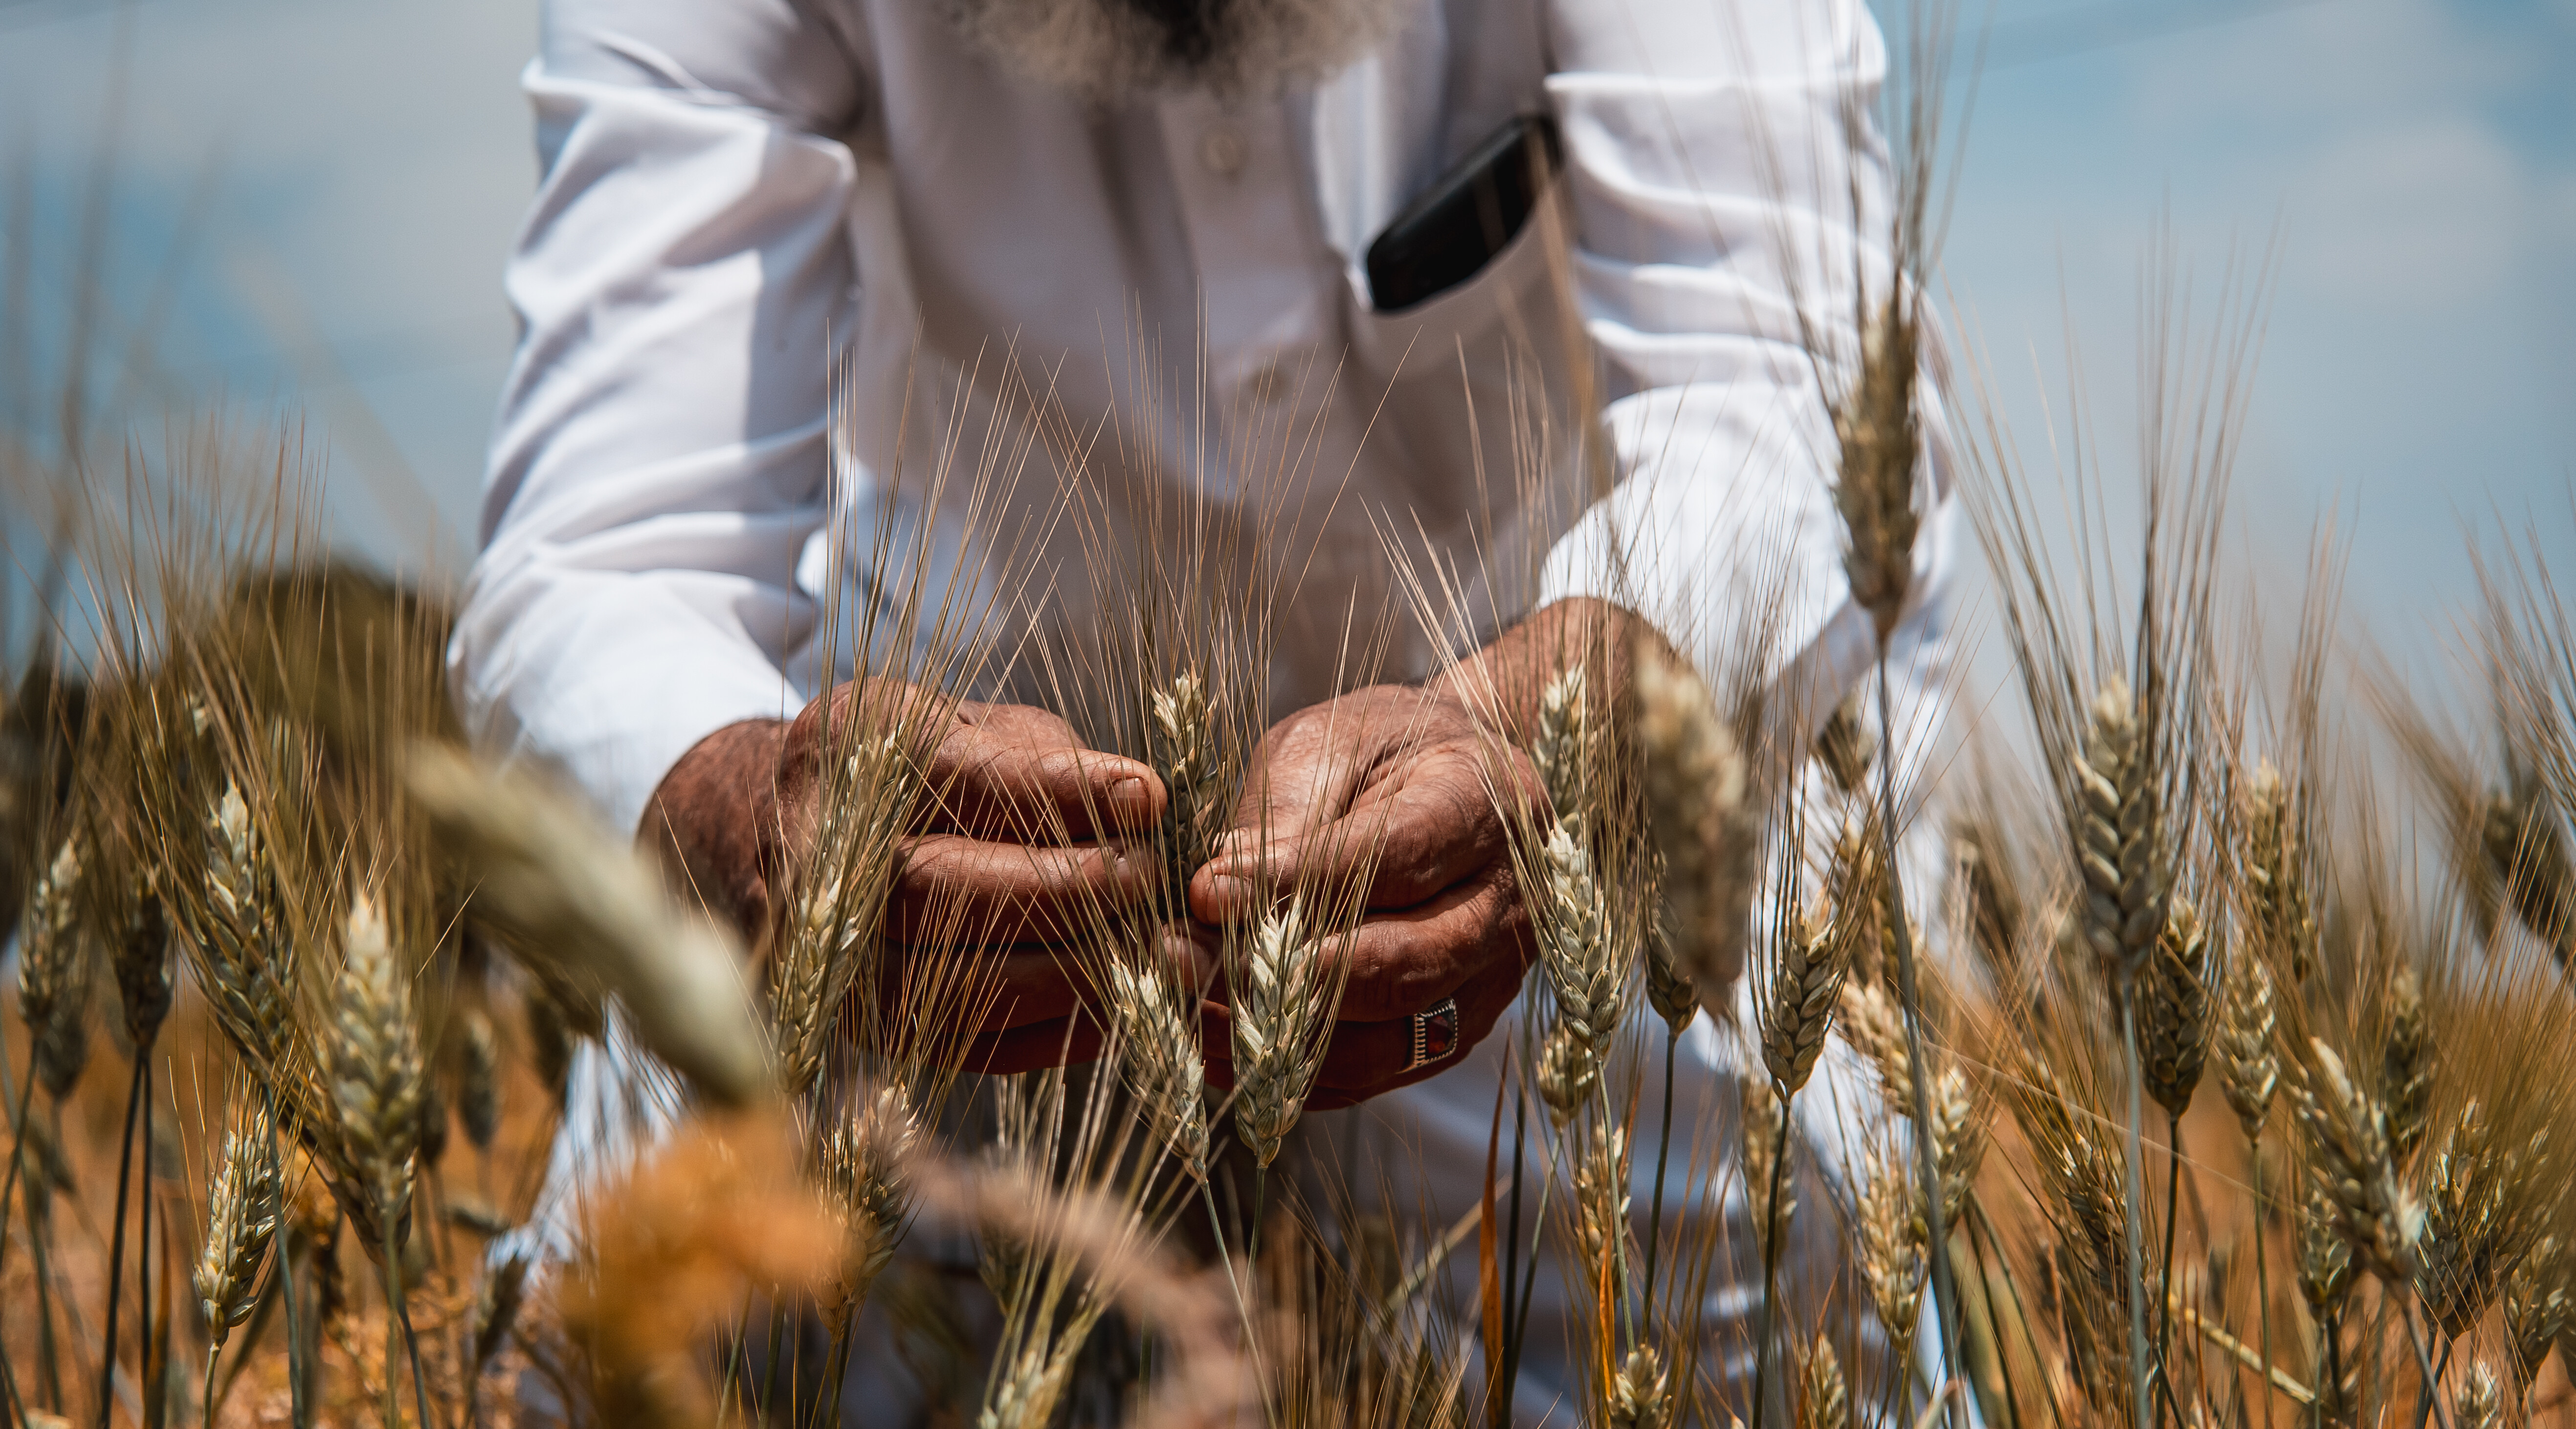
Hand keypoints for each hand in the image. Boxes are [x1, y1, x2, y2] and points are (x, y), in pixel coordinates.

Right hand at [645, 678, 1167, 1074]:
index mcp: (851, 749)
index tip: (1147, 800)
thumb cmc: (922, 773)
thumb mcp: (976, 731)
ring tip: (1161, 958)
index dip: (1056, 792)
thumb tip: (1142, 804)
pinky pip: (961, 1043)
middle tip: (1152, 884)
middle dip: (1061, 893)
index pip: (956, 777)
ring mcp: (830, 952)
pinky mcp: (862, 1024)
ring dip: (1068, 976)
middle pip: (938, 889)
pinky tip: (1117, 1004)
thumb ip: (1048, 765)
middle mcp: (820, 853)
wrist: (798, 835)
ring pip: (948, 983)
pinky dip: (1048, 1031)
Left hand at [1187, 683, 1542, 1107]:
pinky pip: (1371, 1075)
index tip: (1207, 890)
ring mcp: (1488, 982)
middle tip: (1181, 958)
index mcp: (1488, 805)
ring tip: (1188, 1007)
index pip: (1397, 858)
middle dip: (1282, 974)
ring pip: (1389, 1040)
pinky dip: (1289, 1072)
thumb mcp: (1332, 745)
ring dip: (1278, 1037)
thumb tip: (1222, 894)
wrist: (1448, 782)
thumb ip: (1290, 813)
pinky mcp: (1452, 1035)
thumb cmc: (1378, 752)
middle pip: (1404, 966)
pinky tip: (1217, 1044)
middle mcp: (1505, 906)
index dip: (1299, 883)